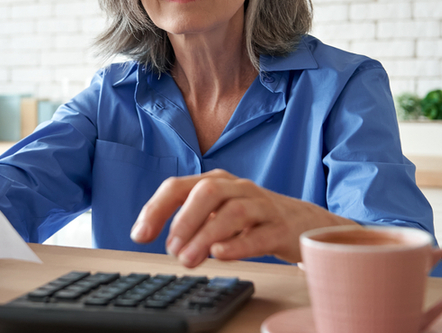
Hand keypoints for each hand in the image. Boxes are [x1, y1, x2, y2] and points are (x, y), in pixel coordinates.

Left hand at [130, 169, 352, 266]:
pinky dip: (238, 244)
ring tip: (189, 259)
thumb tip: (154, 236)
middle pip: (207, 191)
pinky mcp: (280, 228)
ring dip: (207, 235)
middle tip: (171, 249)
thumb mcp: (216, 212)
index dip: (156, 209)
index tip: (139, 235)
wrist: (302, 222)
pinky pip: (260, 234)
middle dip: (184, 219)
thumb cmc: (251, 217)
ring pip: (234, 212)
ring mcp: (261, 206)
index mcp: (215, 181)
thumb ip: (187, 220)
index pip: (178, 186)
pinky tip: (220, 254)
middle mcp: (237, 188)